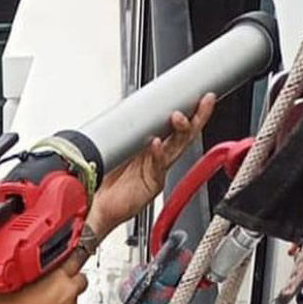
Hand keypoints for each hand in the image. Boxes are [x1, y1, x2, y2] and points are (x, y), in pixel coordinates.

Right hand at [0, 263, 87, 303]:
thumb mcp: (9, 287)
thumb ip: (22, 276)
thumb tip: (19, 274)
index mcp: (57, 277)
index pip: (74, 259)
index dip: (69, 261)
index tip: (65, 264)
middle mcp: (68, 295)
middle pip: (79, 282)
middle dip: (68, 285)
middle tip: (51, 291)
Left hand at [88, 93, 216, 236]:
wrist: (98, 207)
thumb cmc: (106, 180)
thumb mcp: (118, 149)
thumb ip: (128, 132)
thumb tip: (130, 106)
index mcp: (152, 147)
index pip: (175, 126)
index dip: (188, 111)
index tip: (198, 96)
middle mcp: (158, 158)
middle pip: (183, 135)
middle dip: (196, 118)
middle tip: (204, 102)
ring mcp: (157, 171)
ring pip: (175, 149)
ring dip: (179, 132)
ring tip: (178, 118)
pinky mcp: (152, 184)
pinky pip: (158, 167)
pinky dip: (157, 155)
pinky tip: (156, 144)